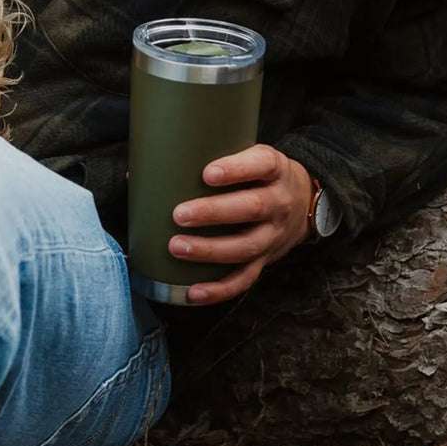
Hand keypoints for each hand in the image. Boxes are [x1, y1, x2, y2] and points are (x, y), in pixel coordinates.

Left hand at [169, 144, 313, 304]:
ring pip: (246, 246)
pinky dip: (219, 289)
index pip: (261, 165)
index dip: (236, 170)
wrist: (304, 200)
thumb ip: (209, 156)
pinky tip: (193, 291)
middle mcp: (278, 202)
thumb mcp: (250, 154)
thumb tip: (142, 169)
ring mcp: (273, 234)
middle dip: (213, 213)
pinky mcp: (266, 260)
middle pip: (251, 208)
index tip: (207, 173)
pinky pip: (245, 278)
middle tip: (179, 214)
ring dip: (210, 250)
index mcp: (274, 169)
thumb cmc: (259, 173)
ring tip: (176, 247)